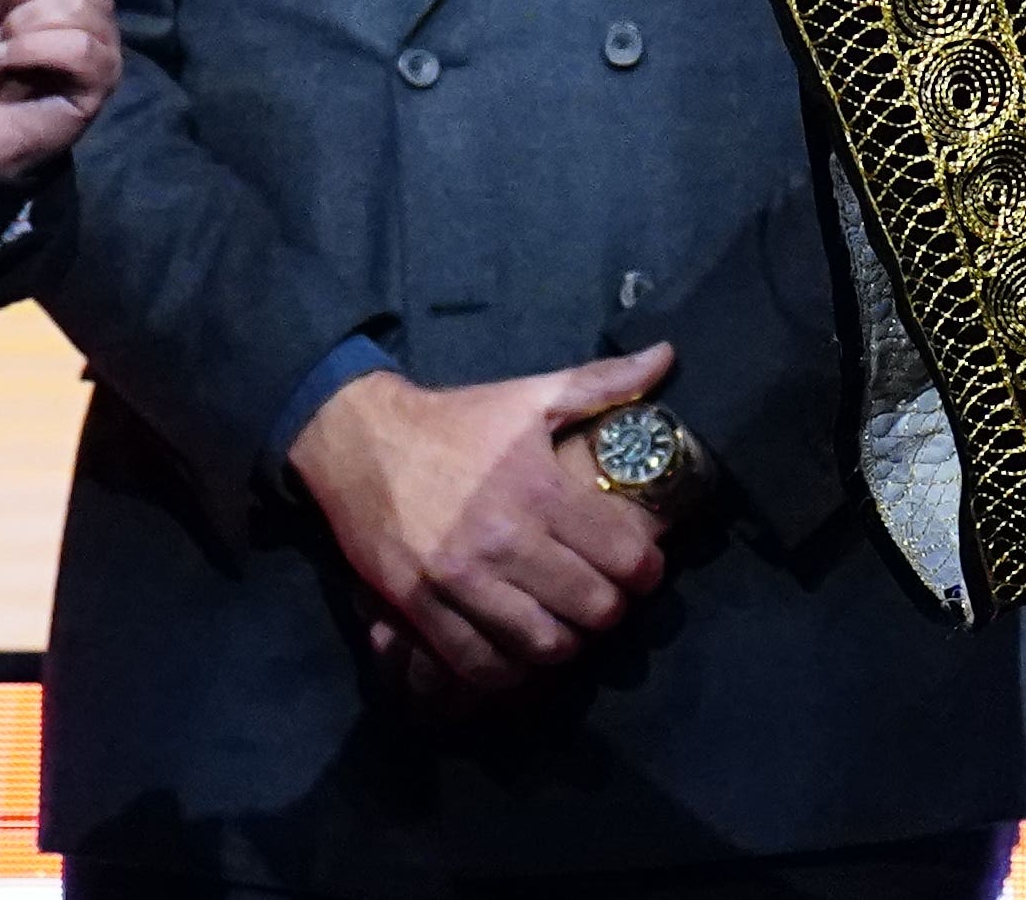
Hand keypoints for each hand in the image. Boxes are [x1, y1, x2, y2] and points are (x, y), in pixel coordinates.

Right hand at [286, 346, 678, 699]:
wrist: (359, 440)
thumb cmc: (456, 421)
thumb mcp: (529, 396)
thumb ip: (601, 384)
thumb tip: (666, 357)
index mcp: (538, 488)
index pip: (623, 556)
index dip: (646, 570)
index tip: (642, 568)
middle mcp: (503, 539)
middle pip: (591, 609)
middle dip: (610, 609)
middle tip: (604, 597)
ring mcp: (459, 580)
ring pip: (542, 646)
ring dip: (563, 643)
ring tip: (563, 624)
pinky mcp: (419, 608)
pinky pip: (479, 665)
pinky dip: (507, 669)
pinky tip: (516, 650)